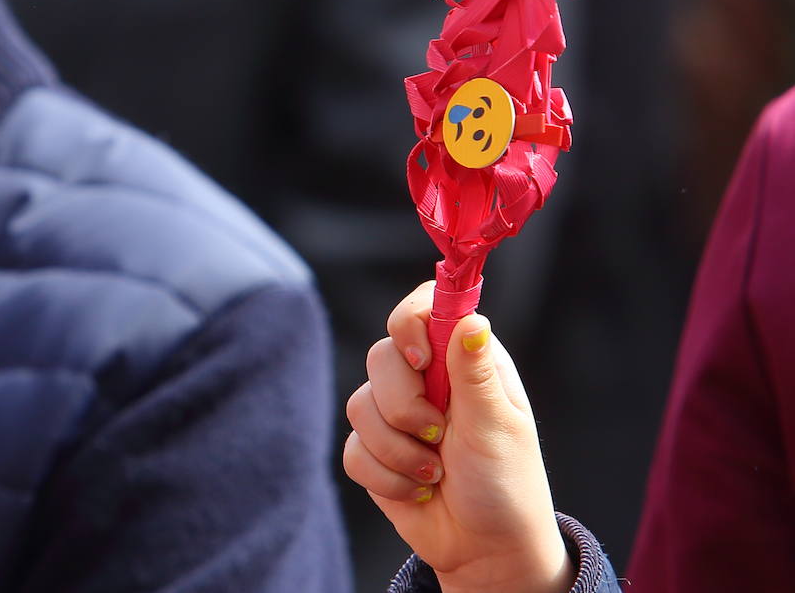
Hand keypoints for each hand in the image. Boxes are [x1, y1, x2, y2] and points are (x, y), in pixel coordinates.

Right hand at [342, 282, 572, 592]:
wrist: (486, 551)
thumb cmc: (506, 485)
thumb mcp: (497, 426)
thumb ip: (475, 373)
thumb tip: (471, 317)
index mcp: (460, 362)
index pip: (420, 310)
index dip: (409, 325)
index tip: (422, 361)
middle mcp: (425, 380)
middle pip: (380, 357)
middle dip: (404, 406)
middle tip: (439, 435)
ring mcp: (394, 414)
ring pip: (359, 405)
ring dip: (399, 450)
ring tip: (435, 473)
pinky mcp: (373, 451)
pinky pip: (353, 449)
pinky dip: (387, 476)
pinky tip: (418, 489)